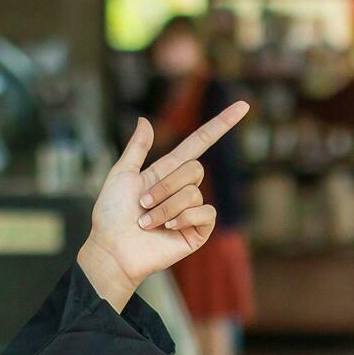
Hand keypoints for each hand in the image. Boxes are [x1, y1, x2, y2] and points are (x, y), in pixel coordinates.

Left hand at [77, 101, 250, 309]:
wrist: (111, 249)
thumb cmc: (111, 214)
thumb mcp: (120, 174)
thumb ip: (137, 148)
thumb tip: (144, 119)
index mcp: (167, 172)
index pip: (199, 143)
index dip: (220, 124)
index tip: (243, 105)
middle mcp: (183, 189)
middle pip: (194, 168)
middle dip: (164, 186)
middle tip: (142, 203)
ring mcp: (191, 211)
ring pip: (193, 192)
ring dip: (165, 207)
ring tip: (146, 222)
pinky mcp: (197, 231)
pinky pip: (205, 213)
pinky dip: (183, 218)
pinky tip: (168, 229)